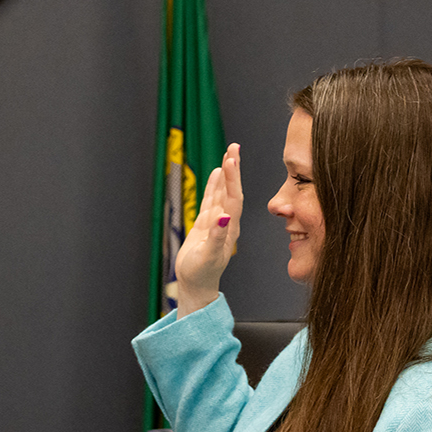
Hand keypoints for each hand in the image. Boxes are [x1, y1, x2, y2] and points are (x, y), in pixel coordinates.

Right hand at [165, 143, 243, 312]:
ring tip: (228, 154)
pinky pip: (212, 200)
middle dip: (232, 169)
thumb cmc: (202, 273)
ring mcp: (217, 221)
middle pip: (231, 190)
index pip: (233, 197)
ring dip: (225, 174)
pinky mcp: (206, 224)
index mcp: (230, 227)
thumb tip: (222, 216)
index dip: (232, 179)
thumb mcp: (208, 256)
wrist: (197, 284)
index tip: (230, 160)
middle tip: (233, 147)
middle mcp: (226, 221)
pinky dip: (214, 186)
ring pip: (222, 192)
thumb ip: (216, 236)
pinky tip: (216, 173)